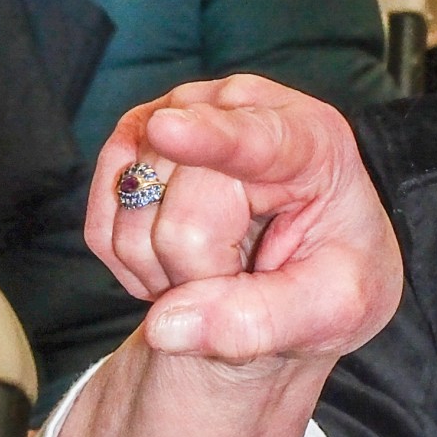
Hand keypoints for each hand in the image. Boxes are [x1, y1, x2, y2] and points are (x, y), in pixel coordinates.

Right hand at [88, 78, 400, 370]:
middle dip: (201, 274)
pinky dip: (133, 264)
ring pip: (132, 220)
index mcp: (311, 140)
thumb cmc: (334, 276)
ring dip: (166, 273)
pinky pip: (102, 226)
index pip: (252, 141)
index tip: (168, 130)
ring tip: (220, 266)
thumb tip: (163, 327)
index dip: (207, 136)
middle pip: (180, 217)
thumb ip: (257, 322)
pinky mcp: (131, 142)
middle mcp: (235, 110)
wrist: (305, 261)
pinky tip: (181, 260)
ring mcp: (175, 116)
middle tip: (245, 278)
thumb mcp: (331, 312)